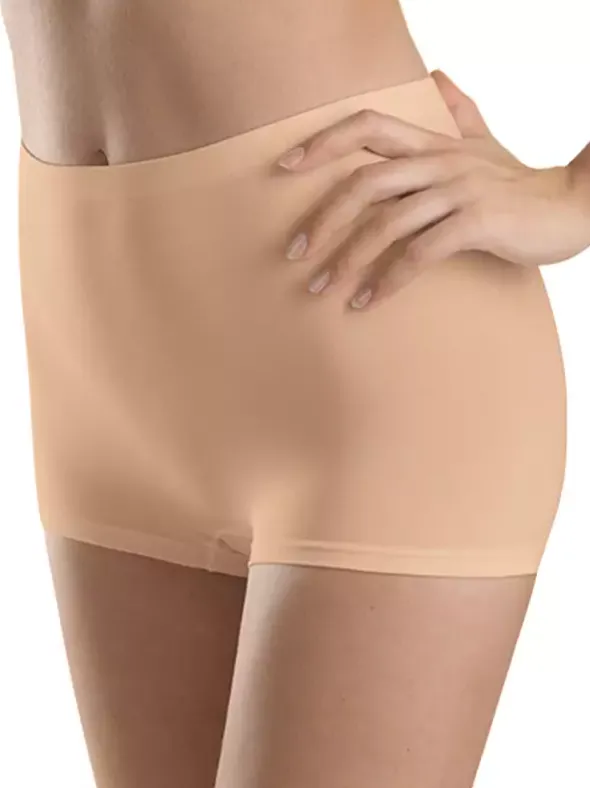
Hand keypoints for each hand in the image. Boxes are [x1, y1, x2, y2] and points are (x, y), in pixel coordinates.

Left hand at [278, 69, 589, 309]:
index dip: (323, 143)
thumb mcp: (484, 144)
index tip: (284, 168)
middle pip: (363, 182)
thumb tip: (438, 76)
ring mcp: (458, 191)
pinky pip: (418, 254)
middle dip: (322, 219)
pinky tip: (366, 302)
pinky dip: (387, 281)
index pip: (367, 127)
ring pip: (385, 223)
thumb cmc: (520, 182)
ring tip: (322, 289)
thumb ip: (458, 113)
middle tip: (295, 253)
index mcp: (433, 143)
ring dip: (346, 260)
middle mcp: (439, 162)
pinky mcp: (476, 223)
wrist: (572, 206)